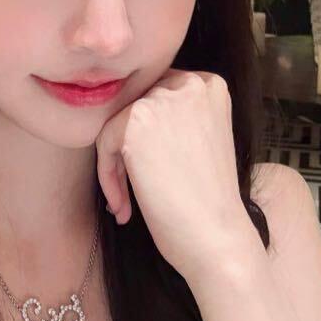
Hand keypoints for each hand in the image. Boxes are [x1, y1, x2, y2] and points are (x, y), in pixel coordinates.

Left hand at [94, 68, 252, 282]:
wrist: (216, 236)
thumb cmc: (208, 200)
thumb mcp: (201, 141)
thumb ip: (174, 119)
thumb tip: (126, 114)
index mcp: (210, 86)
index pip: (157, 94)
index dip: (145, 134)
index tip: (148, 171)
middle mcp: (191, 84)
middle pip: (134, 107)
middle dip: (127, 150)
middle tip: (131, 192)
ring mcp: (165, 99)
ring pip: (115, 124)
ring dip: (114, 167)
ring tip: (126, 203)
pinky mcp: (138, 120)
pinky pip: (103, 141)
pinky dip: (107, 177)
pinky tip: (123, 207)